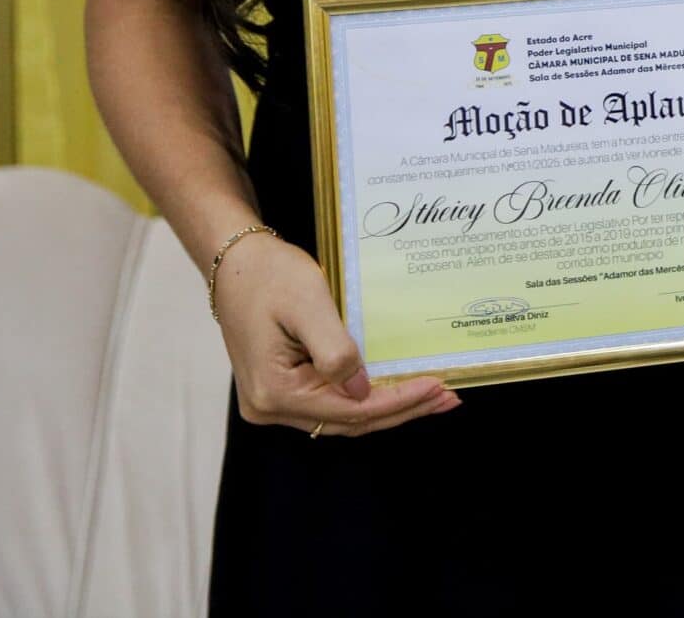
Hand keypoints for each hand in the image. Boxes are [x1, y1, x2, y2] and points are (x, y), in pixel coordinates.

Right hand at [215, 233, 457, 437]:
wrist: (236, 263)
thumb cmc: (269, 276)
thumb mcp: (309, 305)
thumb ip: (336, 352)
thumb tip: (362, 391)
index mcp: (274, 391)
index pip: (351, 410)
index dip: (398, 401)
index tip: (438, 387)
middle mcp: (269, 407)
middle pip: (349, 421)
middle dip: (402, 410)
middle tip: (448, 397)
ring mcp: (272, 402)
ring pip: (342, 416)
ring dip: (388, 407)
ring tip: (432, 397)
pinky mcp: (281, 389)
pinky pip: (330, 402)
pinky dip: (365, 397)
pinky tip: (395, 388)